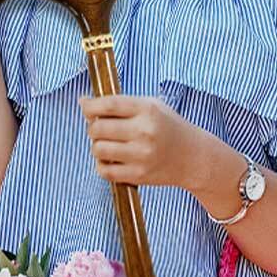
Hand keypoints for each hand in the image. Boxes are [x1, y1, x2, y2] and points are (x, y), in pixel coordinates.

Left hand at [78, 94, 211, 189]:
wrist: (193, 156)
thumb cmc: (168, 127)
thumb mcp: (151, 106)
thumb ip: (119, 103)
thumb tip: (83, 102)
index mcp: (147, 110)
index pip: (108, 105)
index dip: (90, 105)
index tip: (85, 106)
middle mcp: (144, 132)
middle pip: (98, 128)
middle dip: (92, 127)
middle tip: (98, 127)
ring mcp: (141, 155)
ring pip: (98, 149)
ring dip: (96, 145)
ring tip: (106, 143)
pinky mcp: (138, 175)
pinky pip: (105, 170)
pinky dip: (102, 164)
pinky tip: (111, 158)